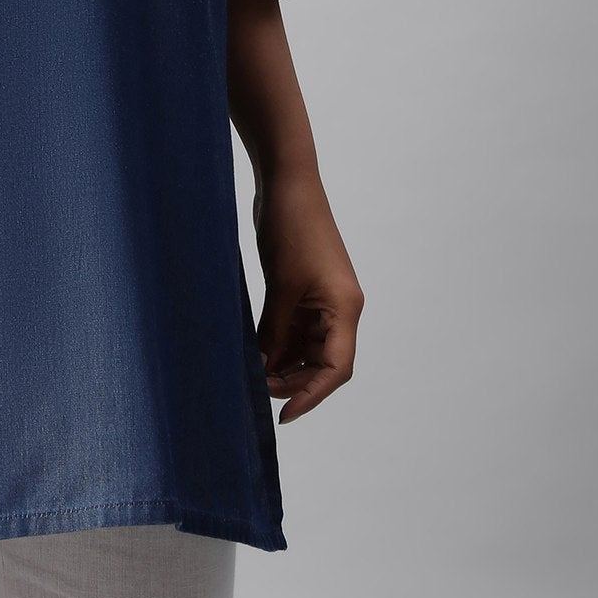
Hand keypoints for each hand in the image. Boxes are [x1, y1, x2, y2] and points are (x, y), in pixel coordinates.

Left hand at [251, 170, 362, 423]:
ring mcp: (323, 299)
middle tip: (259, 392)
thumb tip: (263, 370)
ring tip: (253, 376)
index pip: (336, 367)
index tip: (285, 414)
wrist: (286, 183)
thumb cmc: (291, 228)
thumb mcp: (280, 287)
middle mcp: (339, 308)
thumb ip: (274, 332)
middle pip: (323, 362)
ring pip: (307, 347)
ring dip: (284, 363)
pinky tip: (256, 353)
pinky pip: (295, 328)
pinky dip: (278, 343)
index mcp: (344, 308)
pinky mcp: (305, 289)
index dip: (312, 395)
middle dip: (294, 381)